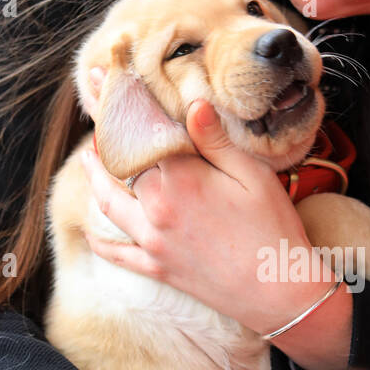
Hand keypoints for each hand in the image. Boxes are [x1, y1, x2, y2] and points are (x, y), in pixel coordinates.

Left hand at [80, 86, 319, 335]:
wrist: (280, 294)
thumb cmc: (274, 230)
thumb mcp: (252, 175)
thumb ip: (215, 140)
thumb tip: (191, 103)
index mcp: (180, 179)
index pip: (140, 130)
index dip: (118, 100)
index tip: (100, 75)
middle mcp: (156, 209)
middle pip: (118, 162)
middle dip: (104, 130)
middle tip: (93, 103)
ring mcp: (153, 241)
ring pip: (108, 204)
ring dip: (94, 178)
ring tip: (88, 158)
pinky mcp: (158, 268)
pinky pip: (118, 252)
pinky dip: (101, 239)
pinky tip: (92, 230)